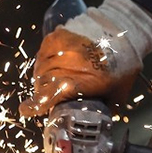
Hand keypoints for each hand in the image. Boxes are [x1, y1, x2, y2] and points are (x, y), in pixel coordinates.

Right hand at [19, 27, 137, 117]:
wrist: (124, 30)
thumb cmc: (124, 63)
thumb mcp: (118, 93)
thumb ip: (105, 108)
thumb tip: (98, 122)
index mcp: (80, 83)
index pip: (48, 96)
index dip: (34, 105)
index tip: (27, 110)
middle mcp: (67, 65)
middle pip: (42, 84)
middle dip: (44, 92)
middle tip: (53, 94)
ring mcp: (60, 49)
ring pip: (40, 69)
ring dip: (44, 77)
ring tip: (56, 78)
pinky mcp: (57, 36)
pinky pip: (43, 54)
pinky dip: (45, 61)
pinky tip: (56, 64)